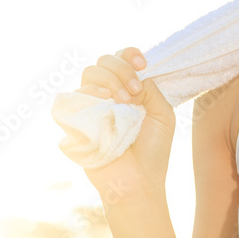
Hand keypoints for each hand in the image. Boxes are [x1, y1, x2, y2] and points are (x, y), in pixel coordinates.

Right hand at [75, 48, 175, 210]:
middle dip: (121, 68)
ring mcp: (91, 106)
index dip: (129, 55)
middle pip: (104, 61)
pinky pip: (75, 96)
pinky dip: (90, 92)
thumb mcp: (163, 114)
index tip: (142, 63)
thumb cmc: (153, 150)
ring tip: (124, 100)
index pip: (122, 58)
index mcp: (128, 89)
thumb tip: (133, 77)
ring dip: (109, 79)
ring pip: (89, 73)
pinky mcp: (77, 121)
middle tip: (134, 90)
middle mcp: (108, 94)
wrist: (138, 182)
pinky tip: (105, 101)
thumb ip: (150, 89)